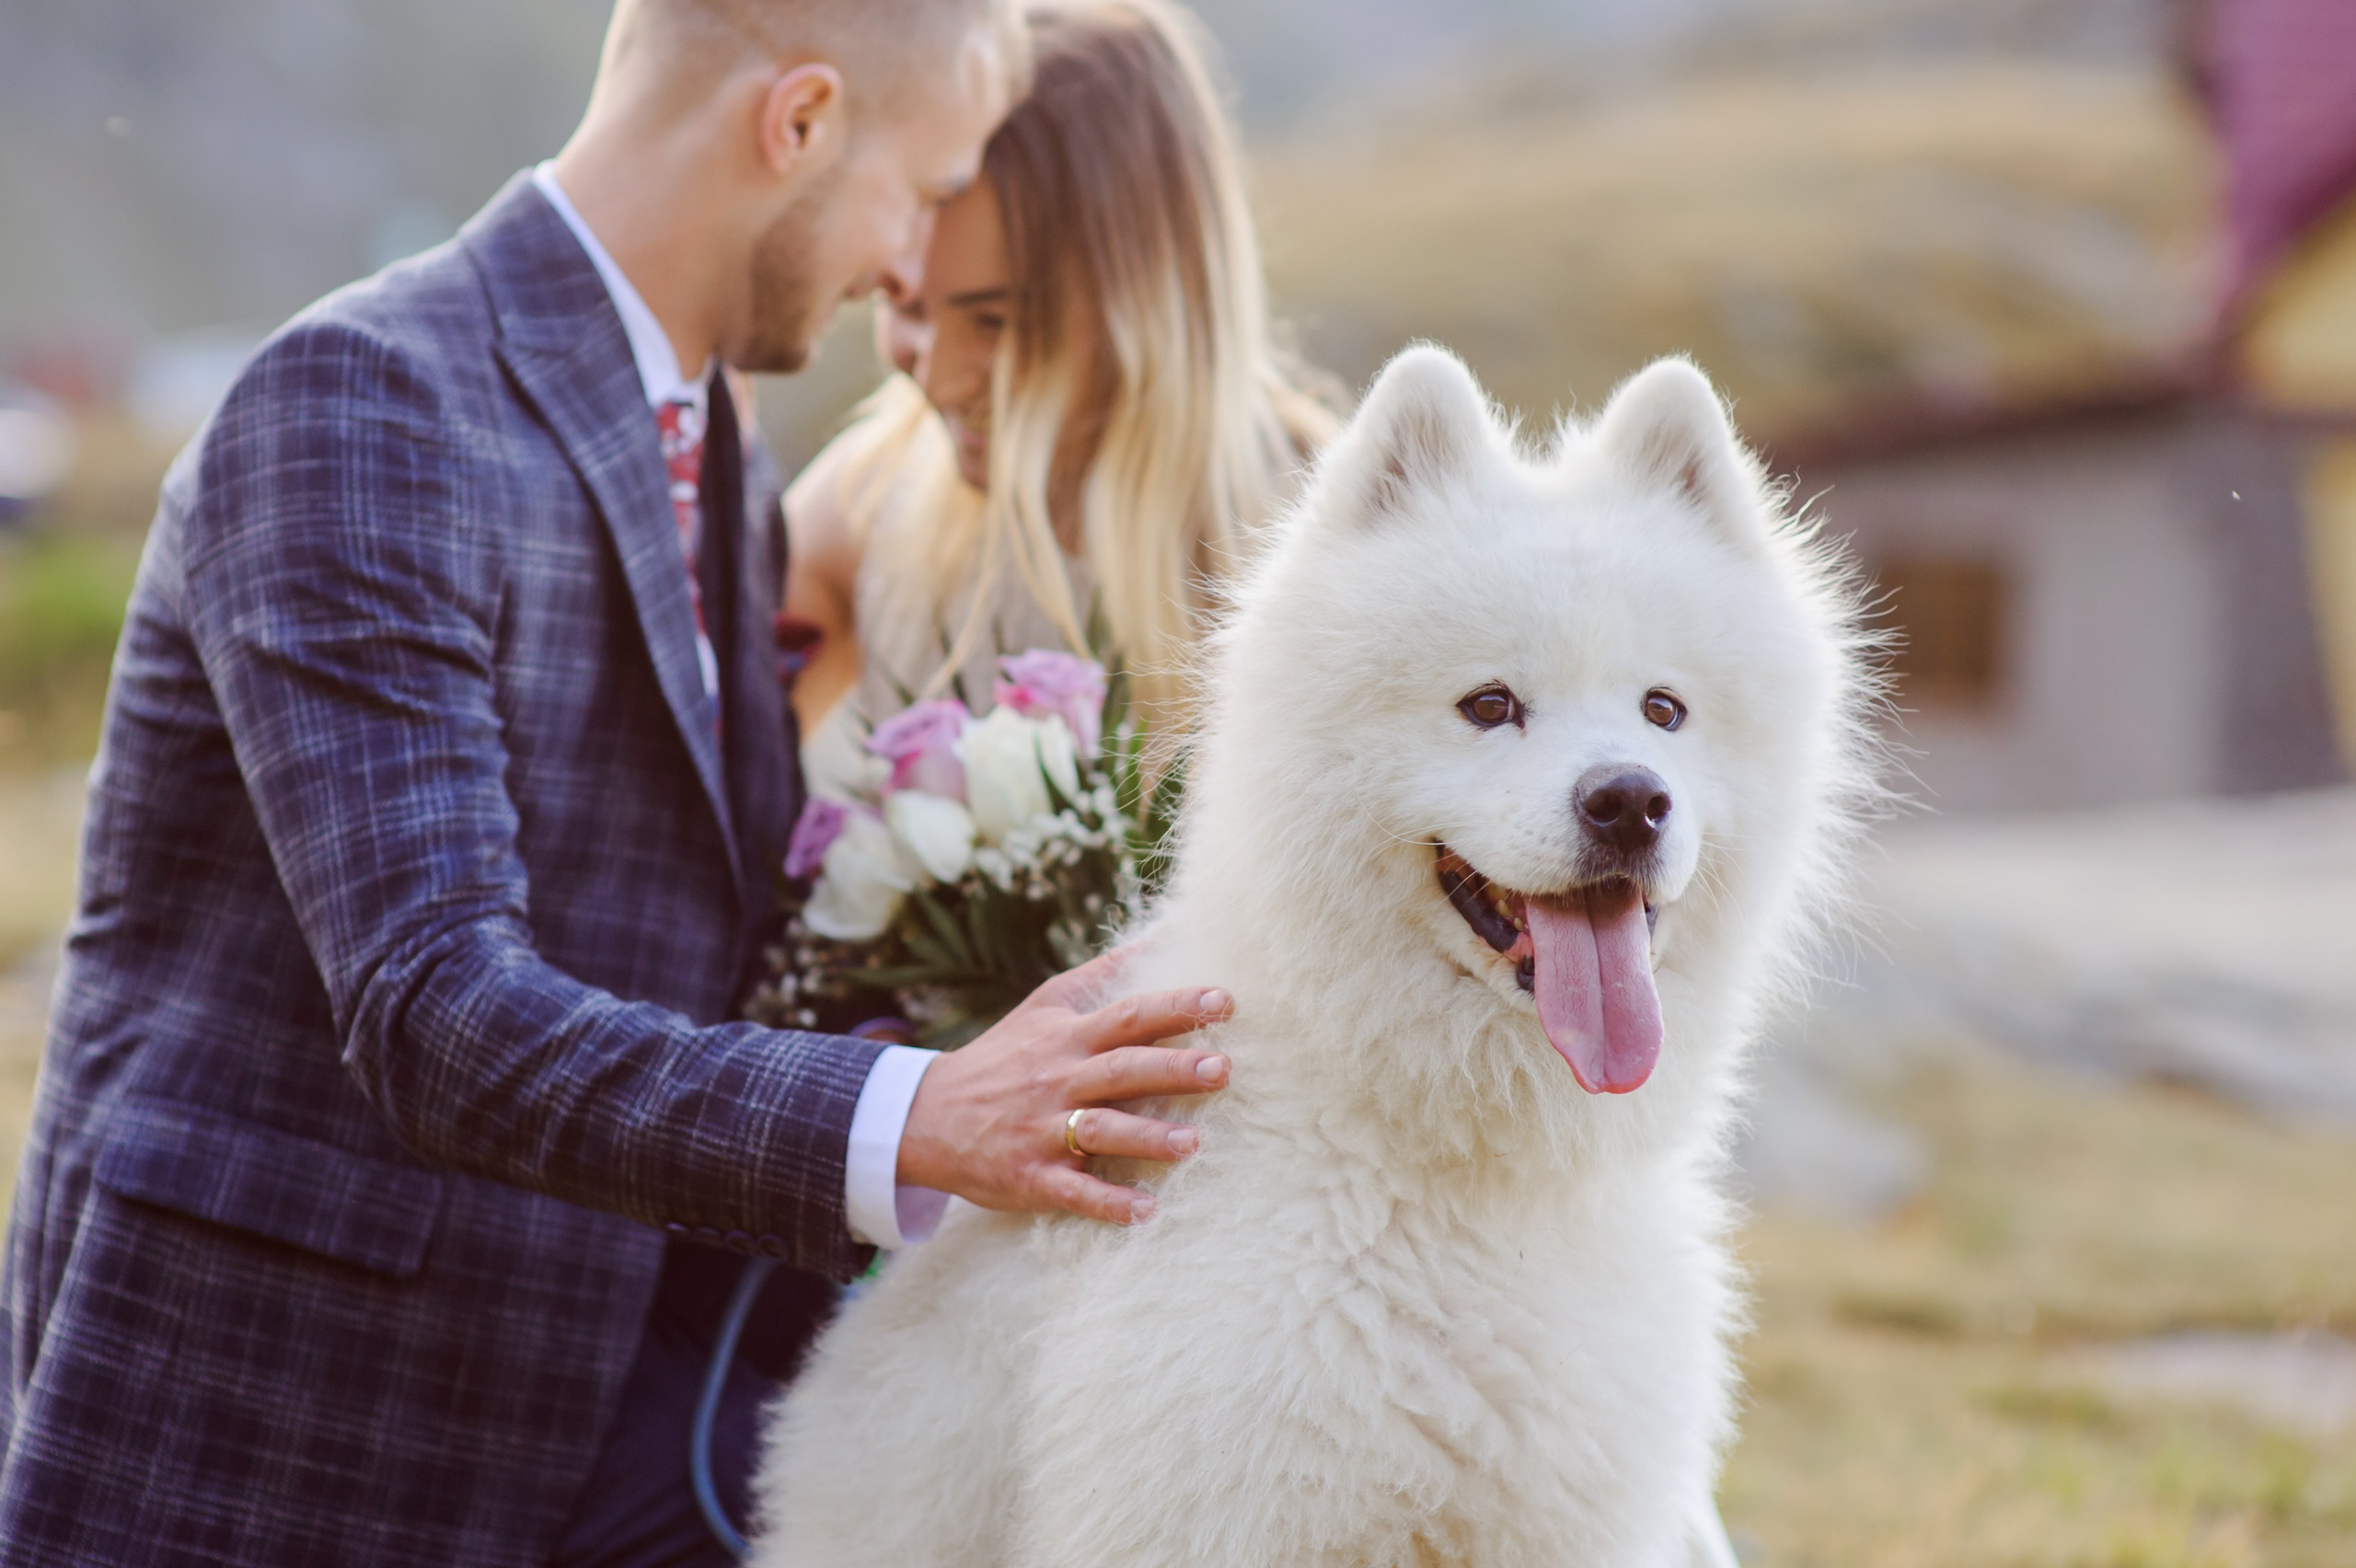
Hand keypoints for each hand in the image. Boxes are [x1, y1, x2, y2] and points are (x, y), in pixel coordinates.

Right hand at [895, 948, 1230, 1224]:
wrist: (927, 1115)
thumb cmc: (1003, 1056)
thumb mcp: (1045, 1006)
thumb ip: (1102, 974)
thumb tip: (1163, 934)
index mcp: (1067, 1038)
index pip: (1128, 1016)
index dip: (1175, 1007)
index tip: (1223, 1002)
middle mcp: (1059, 1080)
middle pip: (1122, 1070)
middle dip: (1173, 1069)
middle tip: (1224, 1069)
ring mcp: (1043, 1130)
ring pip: (1099, 1131)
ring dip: (1147, 1138)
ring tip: (1193, 1143)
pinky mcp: (1031, 1176)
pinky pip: (1072, 1191)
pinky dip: (1107, 1204)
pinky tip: (1145, 1213)